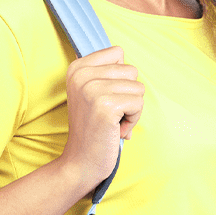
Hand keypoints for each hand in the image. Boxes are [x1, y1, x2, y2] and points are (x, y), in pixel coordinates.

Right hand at [58, 45, 144, 191]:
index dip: (120, 78)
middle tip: (109, 113)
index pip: (118, 53)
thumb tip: (124, 57)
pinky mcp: (105, 106)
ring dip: (131, 109)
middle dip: (128, 95)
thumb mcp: (91, 92)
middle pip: (131, 70)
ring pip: (138, 88)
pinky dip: (133, 120)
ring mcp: (92, 89)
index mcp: (77, 67)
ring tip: (112, 122)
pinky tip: (116, 129)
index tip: (105, 97)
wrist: (81, 161)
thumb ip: (105, 71)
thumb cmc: (94, 128)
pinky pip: (139, 104)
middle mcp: (81, 75)